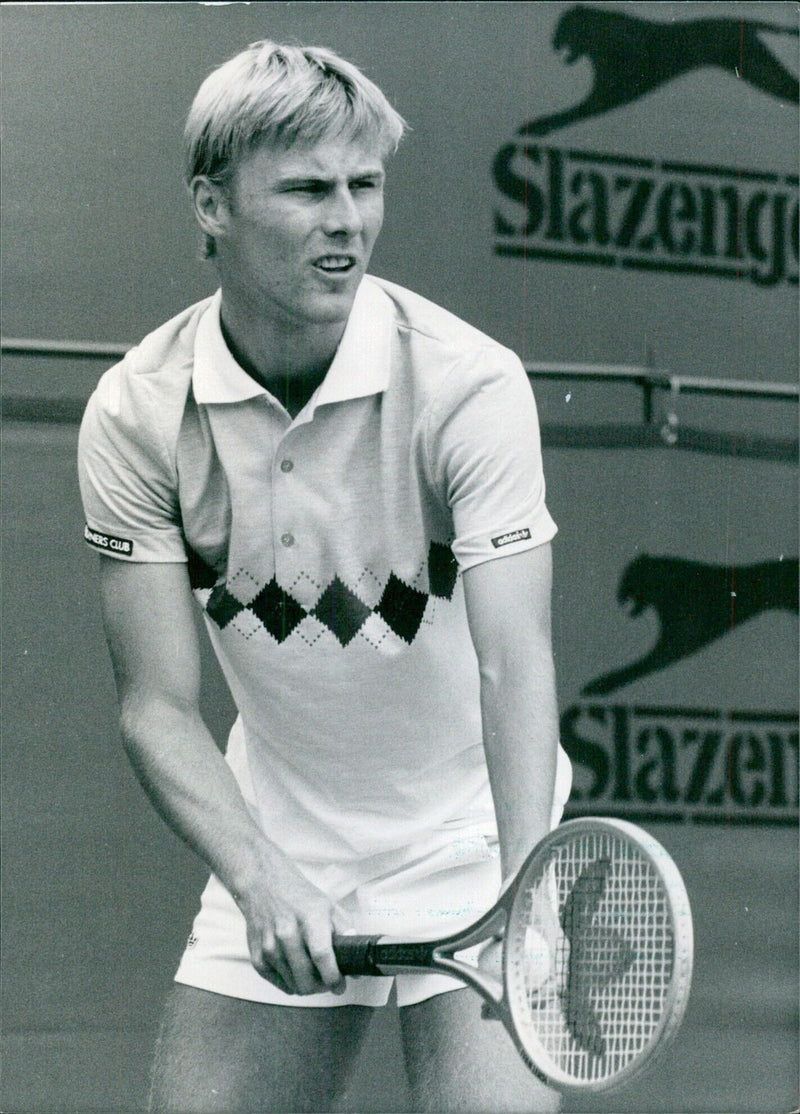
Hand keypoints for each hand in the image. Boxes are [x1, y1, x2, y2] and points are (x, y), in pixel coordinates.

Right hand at [238, 842, 347, 995]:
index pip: (322, 956)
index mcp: (309, 918)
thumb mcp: (328, 906)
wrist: (263, 884)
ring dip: (306, 985)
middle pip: (306, 978)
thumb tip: (356, 963)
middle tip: (327, 981)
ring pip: (293, 985)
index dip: (333, 977)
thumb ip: (345, 932)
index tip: (340, 986)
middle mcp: (287, 933)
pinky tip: (295, 970)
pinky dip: (289, 982)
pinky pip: (277, 983)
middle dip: (322, 987)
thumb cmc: (298, 896)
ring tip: (312, 973)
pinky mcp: (256, 955)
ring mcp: (269, 945)